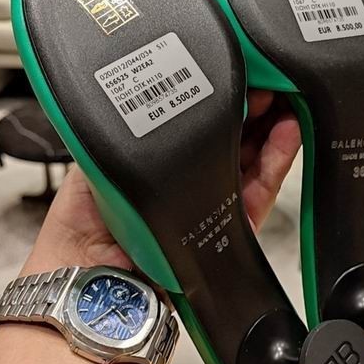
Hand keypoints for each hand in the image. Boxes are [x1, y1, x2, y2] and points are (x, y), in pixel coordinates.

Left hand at [22, 90, 300, 274]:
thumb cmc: (76, 240)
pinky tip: (287, 130)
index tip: (231, 67)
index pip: (193, 123)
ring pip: (252, 158)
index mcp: (154, 165)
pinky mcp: (233, 231)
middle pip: (228, 136)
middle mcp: (184, 185)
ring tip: (284, 92)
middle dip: (250, 103)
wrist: (91, 295)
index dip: (215, 95)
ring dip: (271, 124)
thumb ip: (121, 133)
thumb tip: (140, 93)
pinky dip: (278, 159)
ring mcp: (211, 207)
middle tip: (265, 74)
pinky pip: (262, 189)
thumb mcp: (92, 165)